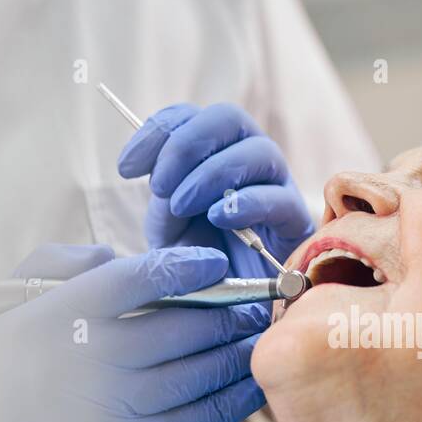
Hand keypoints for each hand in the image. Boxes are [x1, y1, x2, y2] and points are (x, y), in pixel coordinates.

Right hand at [0, 243, 267, 421]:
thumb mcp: (8, 302)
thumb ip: (61, 264)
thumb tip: (117, 255)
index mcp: (59, 312)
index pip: (137, 278)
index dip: (185, 267)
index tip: (215, 265)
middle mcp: (89, 355)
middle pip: (180, 327)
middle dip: (227, 313)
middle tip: (254, 304)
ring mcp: (111, 402)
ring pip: (195, 371)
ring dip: (236, 353)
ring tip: (257, 338)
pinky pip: (194, 418)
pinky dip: (230, 400)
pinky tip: (249, 385)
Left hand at [116, 102, 313, 278]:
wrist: (230, 304)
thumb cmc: (199, 261)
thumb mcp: (167, 228)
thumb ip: (163, 200)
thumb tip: (166, 183)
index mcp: (214, 153)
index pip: (190, 117)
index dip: (158, 132)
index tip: (126, 168)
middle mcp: (249, 159)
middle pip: (228, 118)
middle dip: (187, 145)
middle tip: (161, 186)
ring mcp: (277, 186)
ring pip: (259, 150)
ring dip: (213, 173)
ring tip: (184, 206)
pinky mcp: (295, 221)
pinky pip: (280, 198)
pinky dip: (246, 203)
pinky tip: (219, 218)